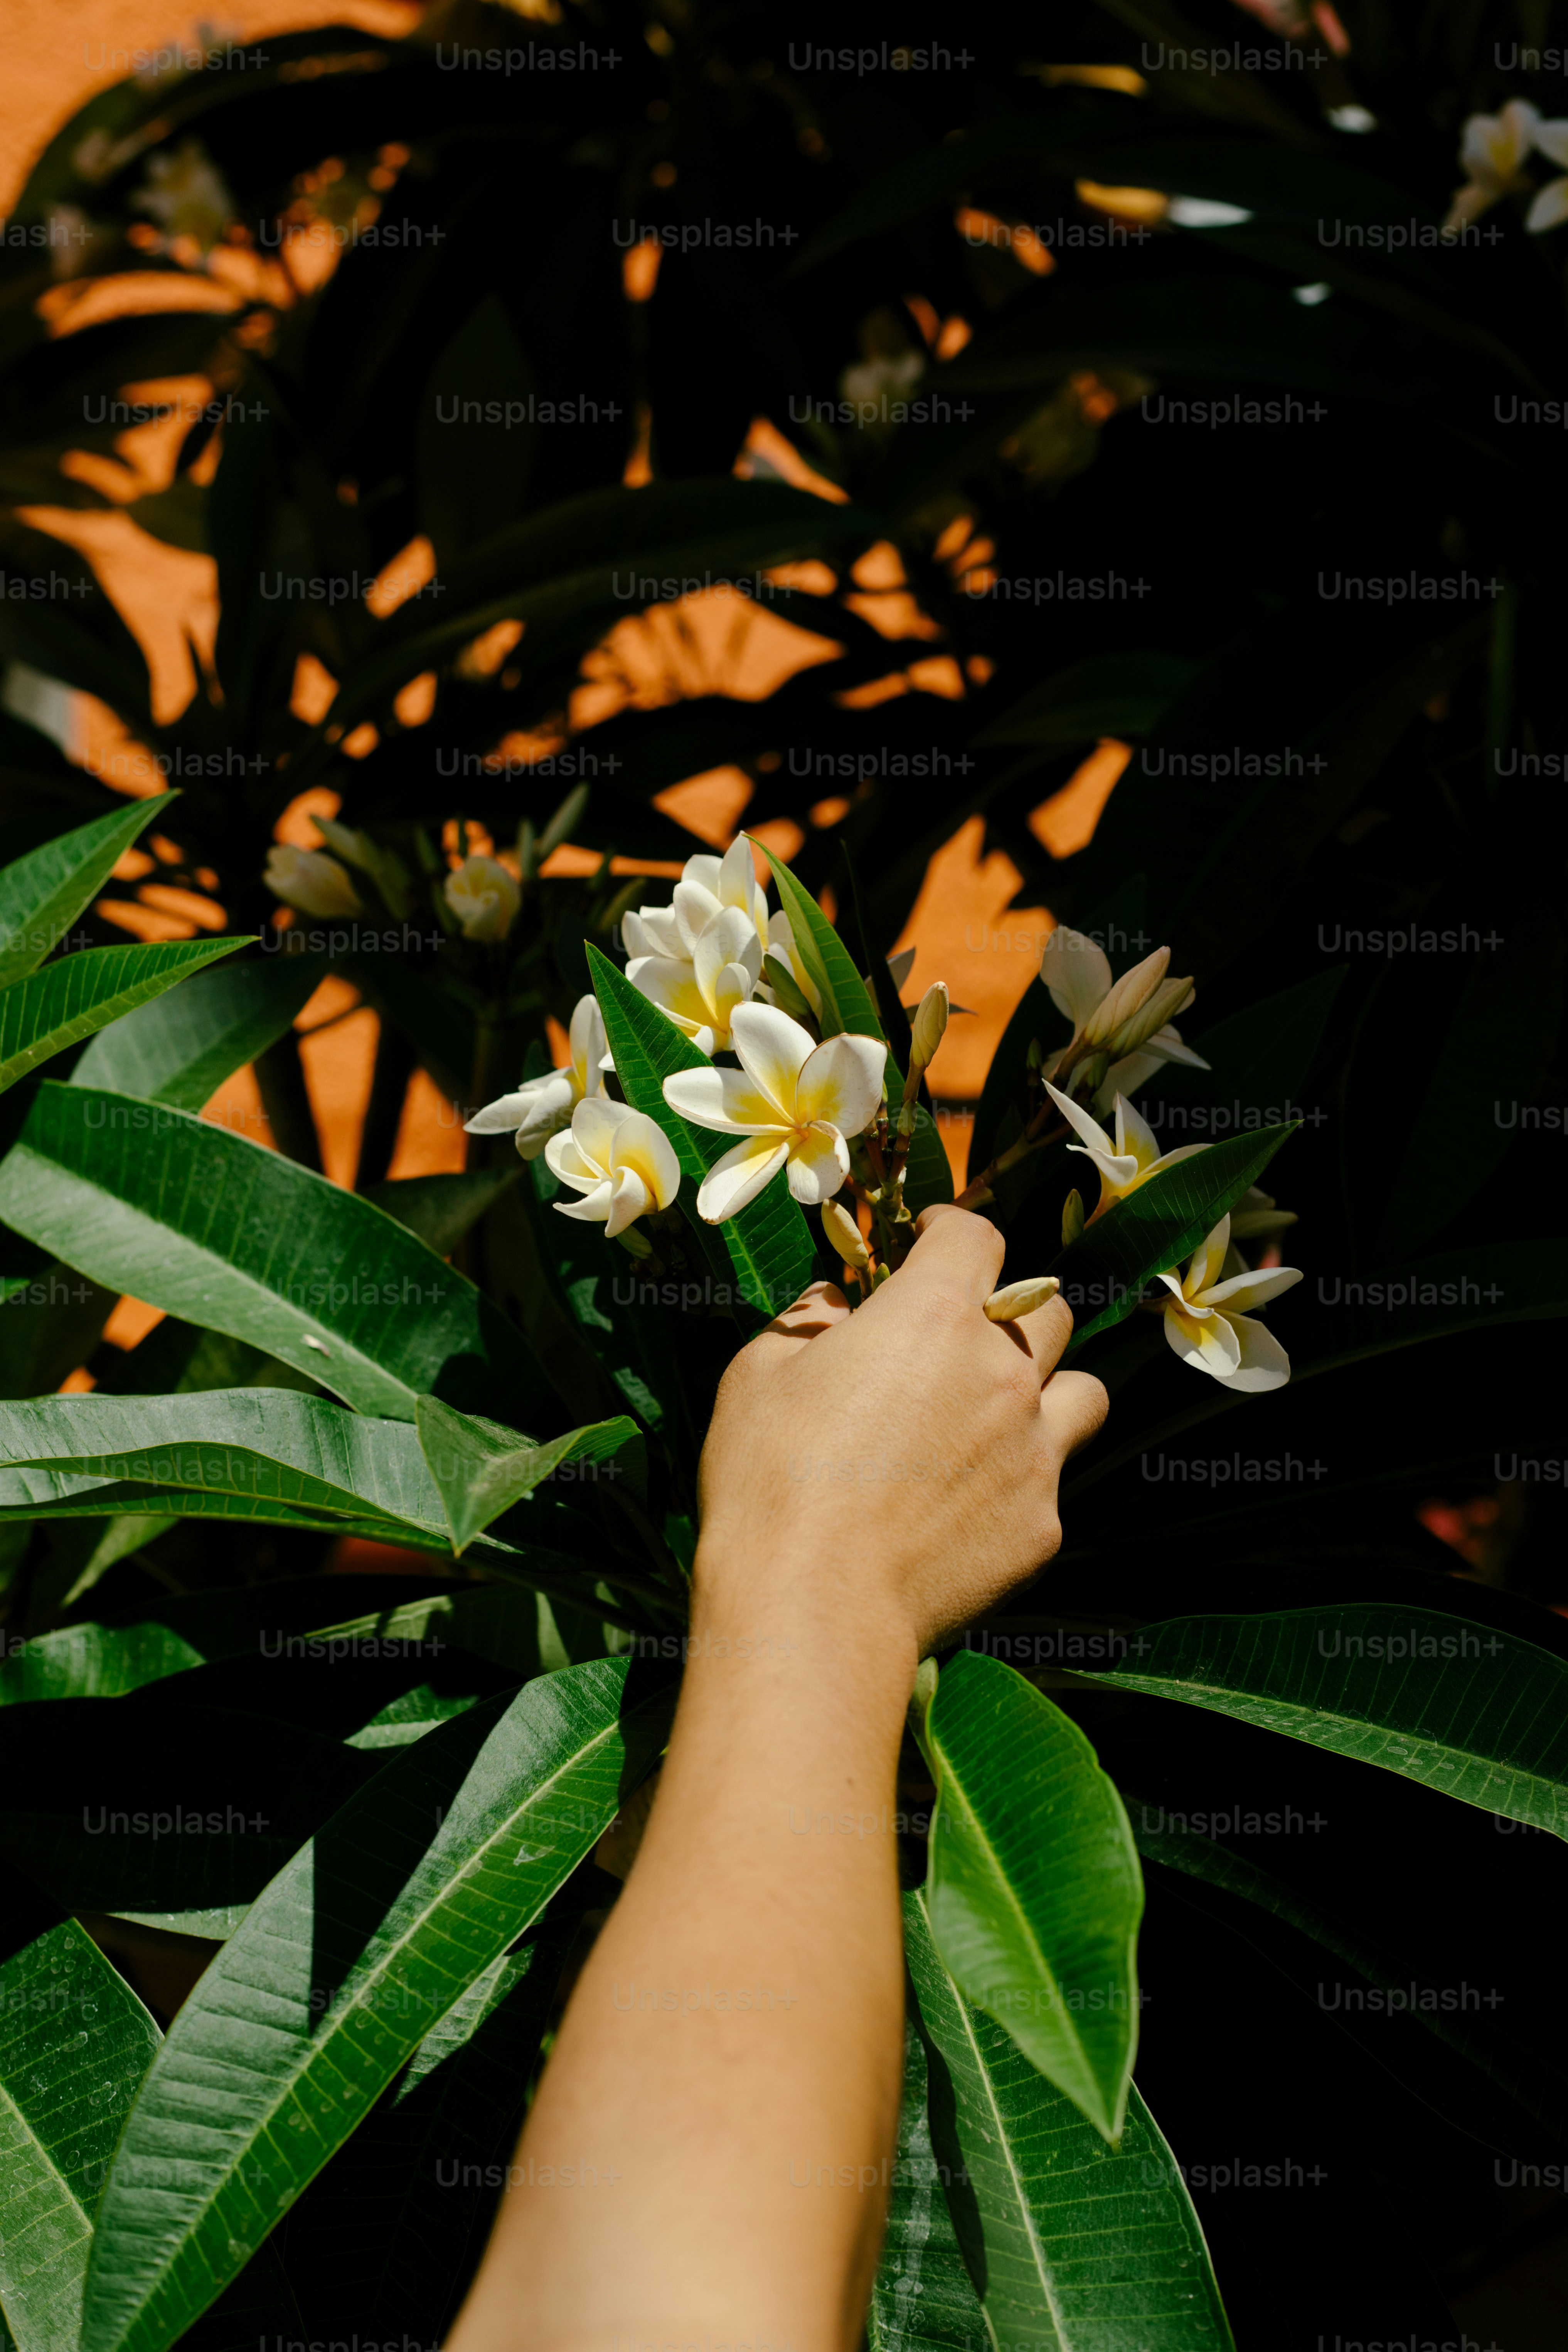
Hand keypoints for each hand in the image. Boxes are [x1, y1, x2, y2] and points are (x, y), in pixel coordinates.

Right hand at [694, 1204, 1108, 1655]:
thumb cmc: (771, 1481)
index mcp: (934, 1316)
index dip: (951, 1229)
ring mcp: (1034, 1452)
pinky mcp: (1040, 1526)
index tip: (929, 1240)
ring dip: (1049, 1388)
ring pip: (1083, 1391)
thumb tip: (838, 1300)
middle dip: (1008, 1307)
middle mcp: (1004, 1373)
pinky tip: (971, 1504)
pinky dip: (1021, 1479)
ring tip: (1000, 1413)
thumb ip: (808, 1320)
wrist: (812, 1606)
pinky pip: (1052, 1481)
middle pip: (1047, 1308)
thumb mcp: (758, 1375)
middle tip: (962, 1333)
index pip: (976, 1237)